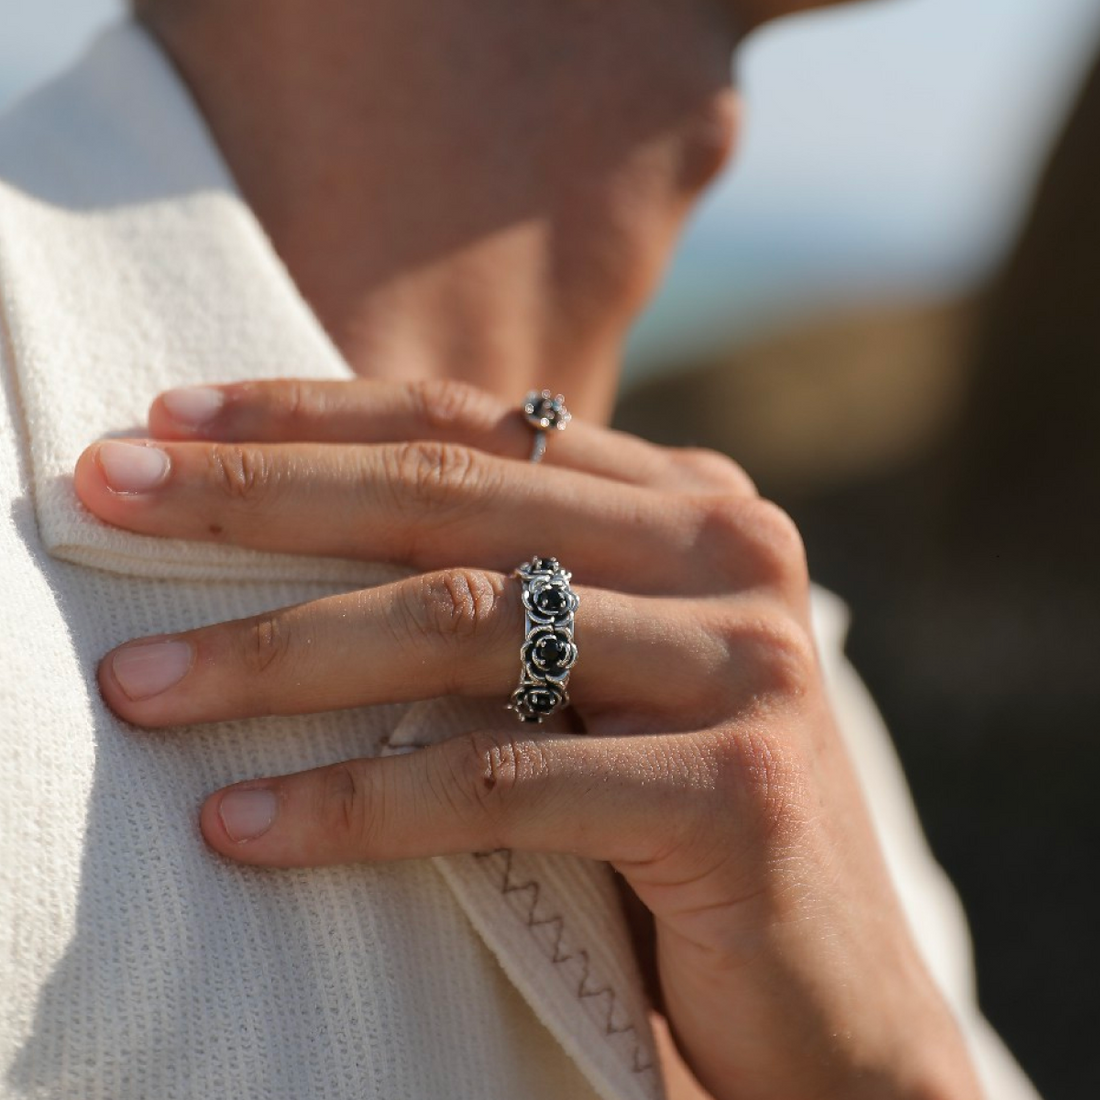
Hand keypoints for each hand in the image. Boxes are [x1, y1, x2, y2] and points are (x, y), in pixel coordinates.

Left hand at [75, 379, 978, 1099]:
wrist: (832, 1003)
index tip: (168, 420)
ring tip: (141, 684)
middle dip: (263, 496)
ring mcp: (746, 663)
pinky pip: (501, 784)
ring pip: (467, 629)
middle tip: (108, 495)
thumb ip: (513, 586)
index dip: (317, 414)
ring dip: (281, 655)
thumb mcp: (597, 677)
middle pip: (456, 500)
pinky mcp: (740, 789)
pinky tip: (240, 828)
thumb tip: (307, 525)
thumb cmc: (681, 825)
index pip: (479, 426)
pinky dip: (358, 806)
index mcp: (695, 506)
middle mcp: (732, 554)